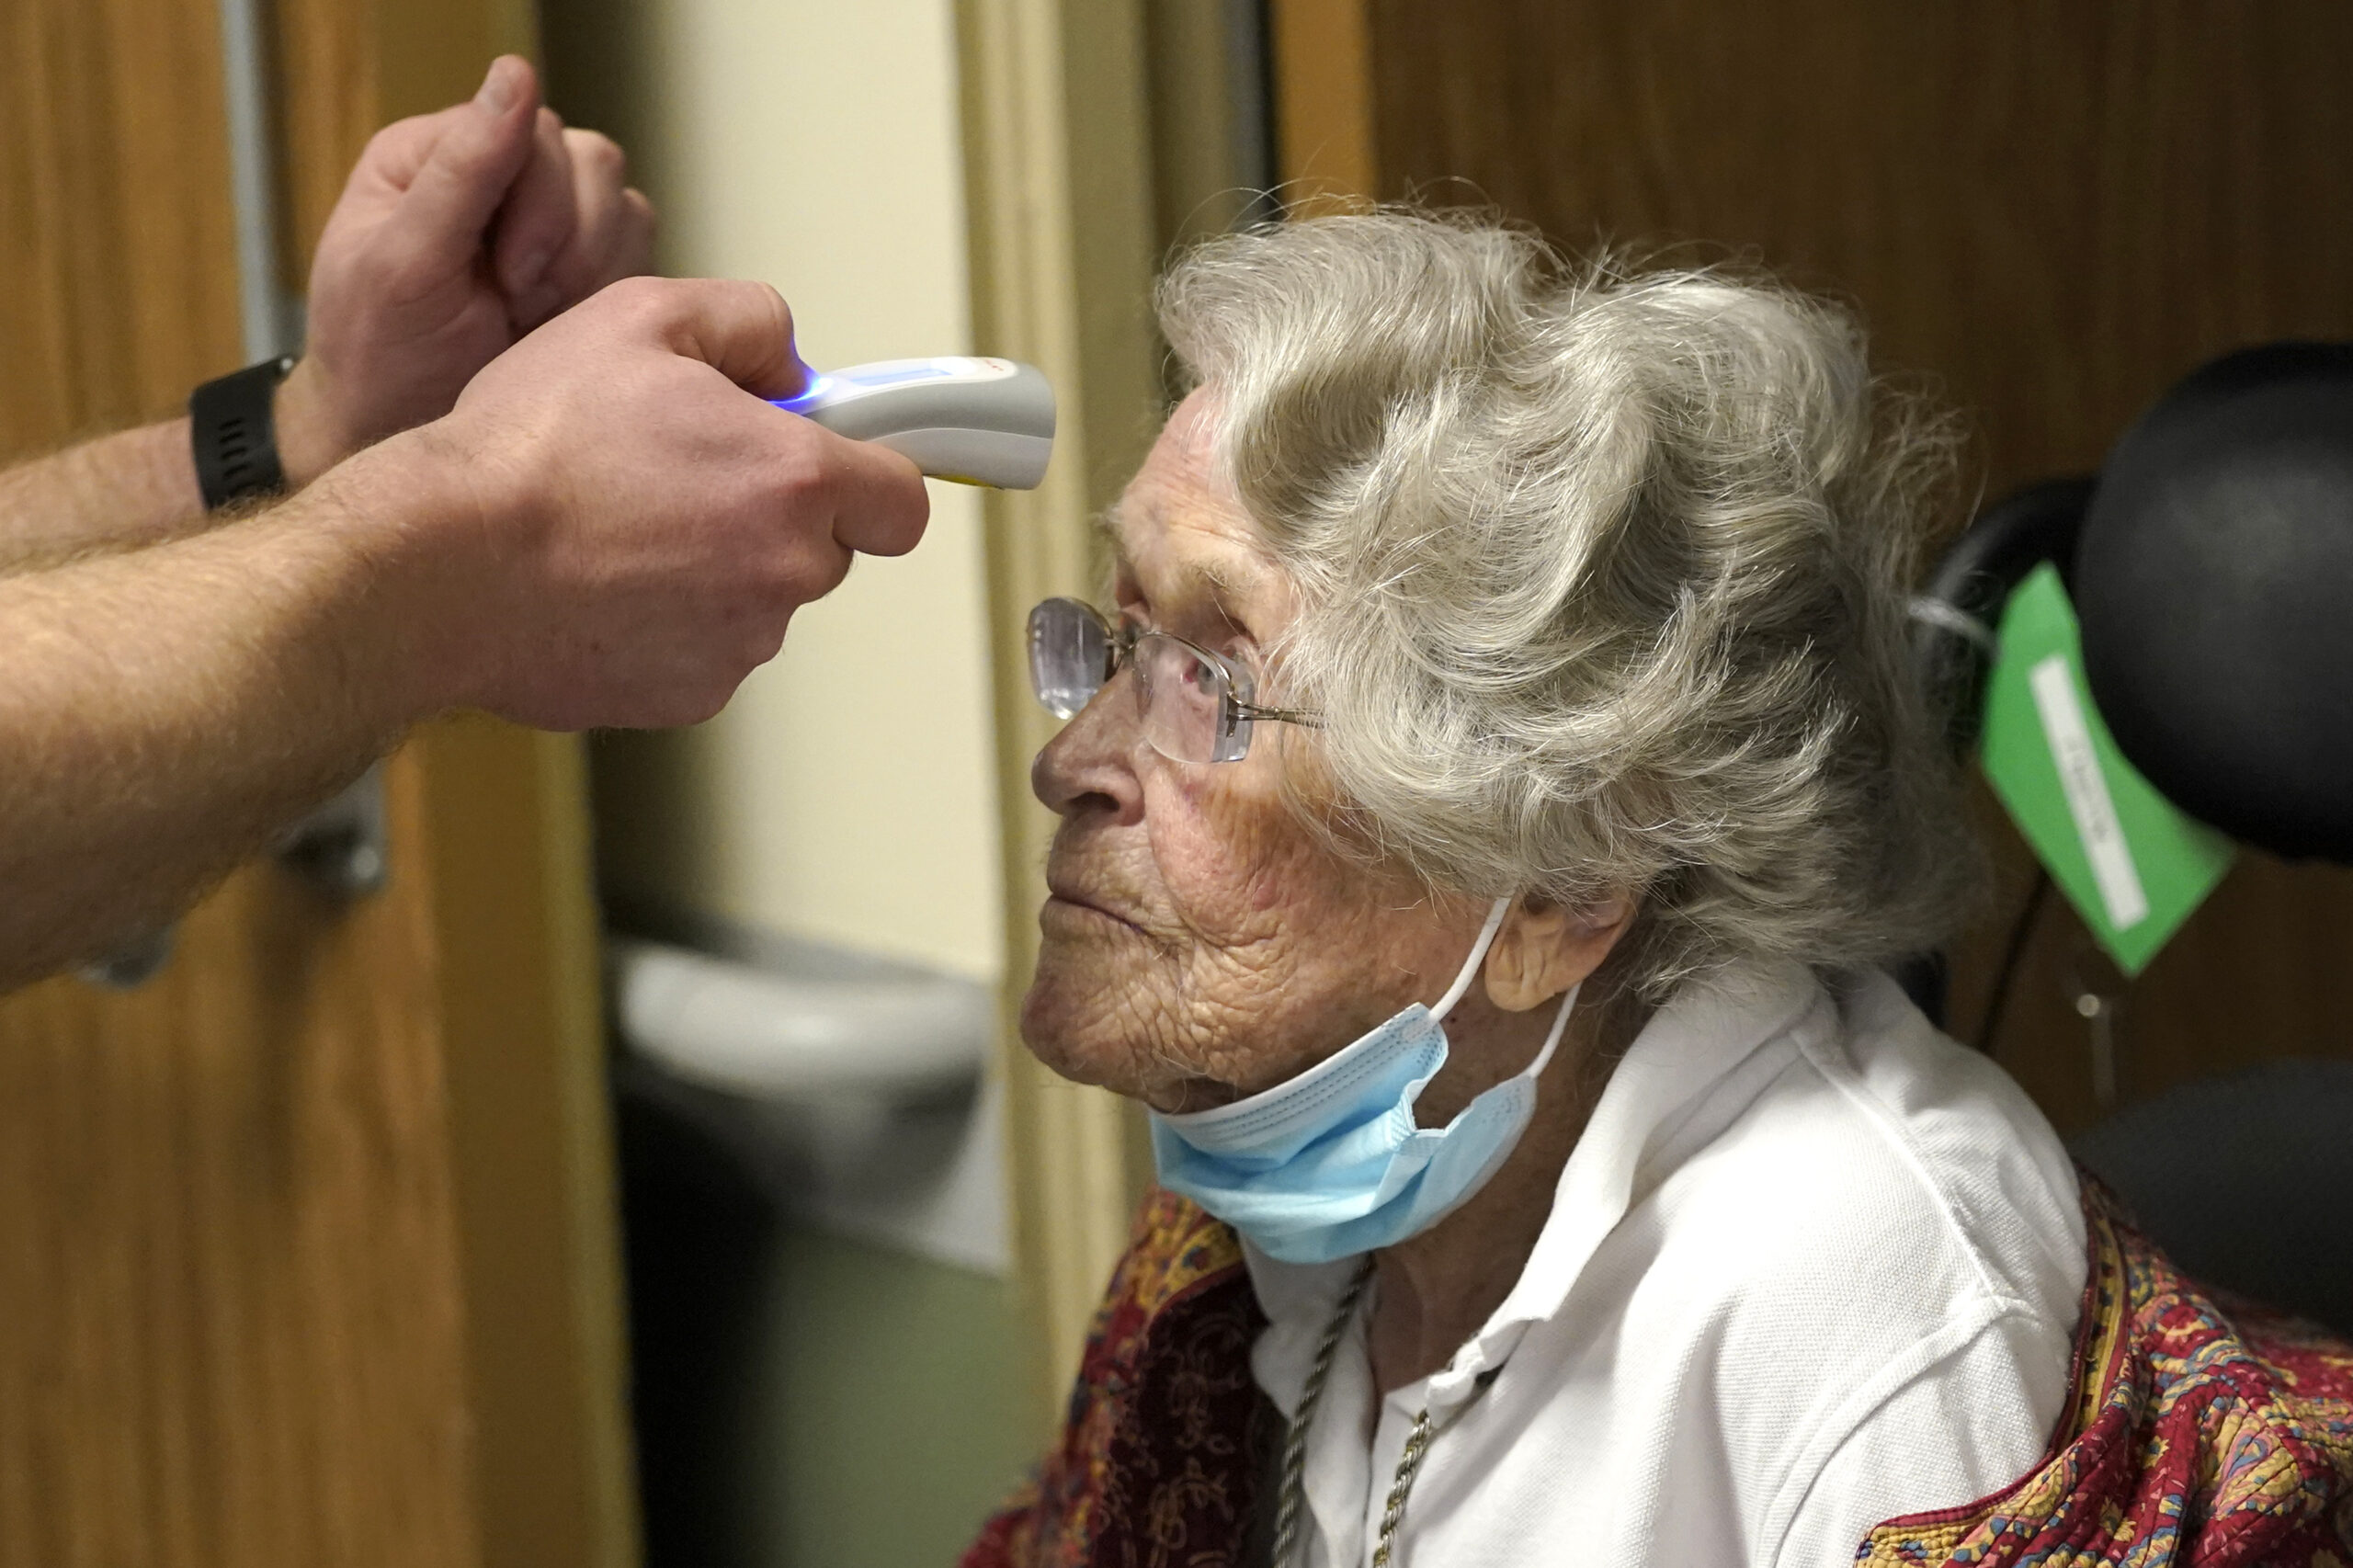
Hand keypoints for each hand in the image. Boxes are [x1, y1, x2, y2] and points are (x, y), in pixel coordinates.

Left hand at [276, 55, 654, 485]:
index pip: (532, 130)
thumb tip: (516, 74)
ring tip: (539, 321)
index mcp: (437, 156)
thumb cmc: (383, 360)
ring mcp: (549, 224)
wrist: (401, 441)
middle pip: (590, 162)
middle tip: (522, 303)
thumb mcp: (405, 264)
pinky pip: (642, 255)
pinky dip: (617, 298)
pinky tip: (565, 330)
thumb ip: (462, 170)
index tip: (506, 277)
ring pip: (625, 206)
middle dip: (567, 244)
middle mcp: (498, 178)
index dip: (539, 202)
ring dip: (593, 273)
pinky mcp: (587, 273)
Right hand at [342, 276, 931, 730]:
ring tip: (619, 527)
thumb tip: (790, 364)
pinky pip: (704, 652)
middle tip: (683, 474)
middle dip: (774, 514)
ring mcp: (739, 647)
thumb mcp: (640, 317)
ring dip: (716, 568)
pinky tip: (600, 584)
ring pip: (760, 601)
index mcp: (794, 481)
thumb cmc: (529, 444)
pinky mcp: (689, 699)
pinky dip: (668, 623)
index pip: (901, 502)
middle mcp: (784, 575)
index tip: (820, 458)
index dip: (866, 475)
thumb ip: (748, 323)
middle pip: (824, 548)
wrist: (440, 564)